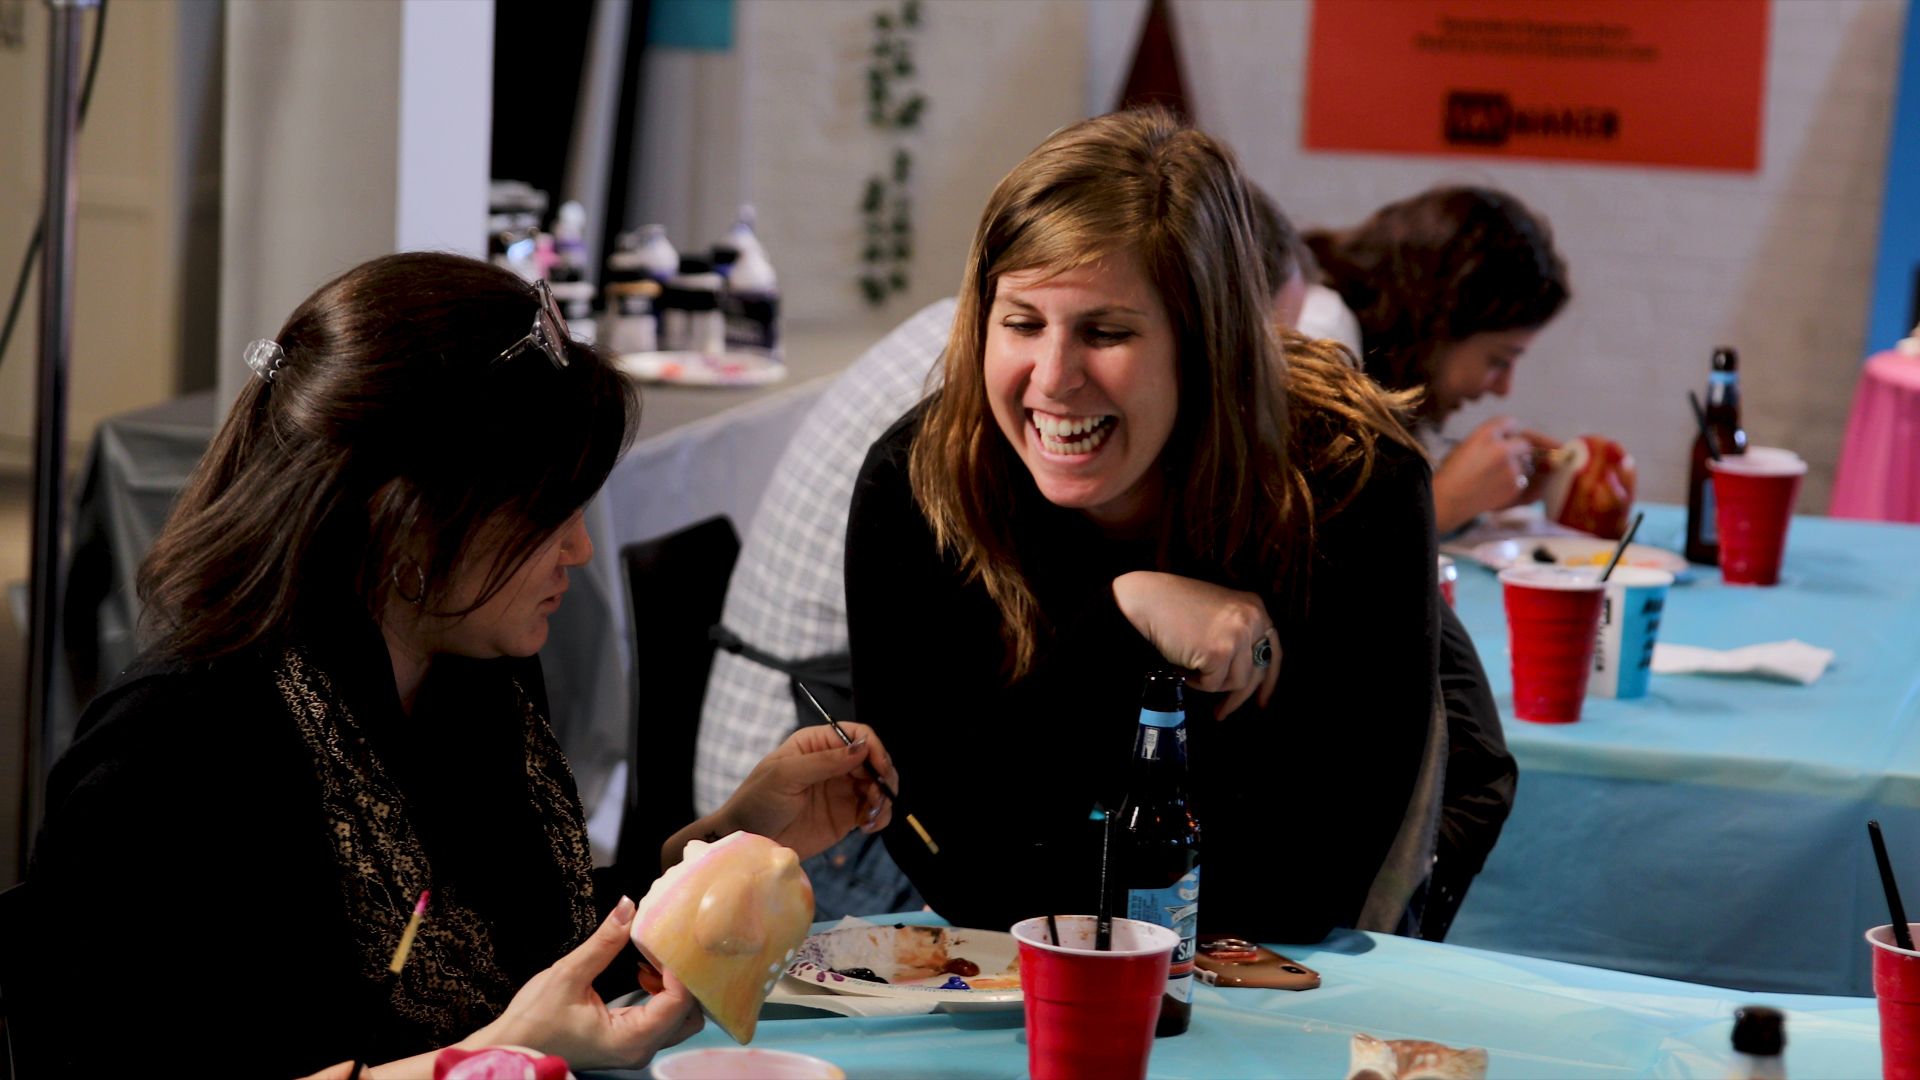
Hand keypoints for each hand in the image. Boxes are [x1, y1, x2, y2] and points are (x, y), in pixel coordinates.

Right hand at [465, 896, 703, 1069]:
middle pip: (689, 1014)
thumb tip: (628, 907)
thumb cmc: (533, 1022)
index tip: (670, 939)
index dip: (680, 968)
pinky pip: (662, 1019)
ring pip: (679, 1017)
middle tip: (666, 947)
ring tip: (650, 958)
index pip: (679, 1002)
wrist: (511, 1048)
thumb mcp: (568, 975)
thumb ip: (604, 943)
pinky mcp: (628, 1042)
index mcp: (631, 1040)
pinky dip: (661, 994)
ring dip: (673, 986)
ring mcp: (635, 1049)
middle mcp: (640, 1050)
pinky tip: (642, 972)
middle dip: (683, 978)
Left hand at [712, 724, 897, 860]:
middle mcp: (834, 763)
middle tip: (878, 798)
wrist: (748, 841)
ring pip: (878, 786)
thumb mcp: (786, 775)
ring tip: (872, 817)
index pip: (857, 735)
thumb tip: (862, 747)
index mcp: (817, 743)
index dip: (874, 749)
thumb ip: (824, 761)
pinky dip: (880, 817)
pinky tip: (869, 827)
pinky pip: (873, 811)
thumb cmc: (757, 801)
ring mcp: (842, 789)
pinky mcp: (846, 816)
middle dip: (883, 777)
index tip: (880, 769)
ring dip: (884, 799)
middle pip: (874, 760)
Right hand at [1112, 571, 1280, 719]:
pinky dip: (1194, 682)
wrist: (1148, 599)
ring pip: (1235, 682)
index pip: (1273, 651)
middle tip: (1222, 712)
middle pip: (1256, 672)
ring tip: (1189, 668)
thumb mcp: (1220, 614)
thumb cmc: (1175, 607)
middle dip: (1239, 697)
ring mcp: (1237, 635)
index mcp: (1256, 608)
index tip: (1262, 701)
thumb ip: (1239, 635)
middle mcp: (1252, 620)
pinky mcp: (1219, 652)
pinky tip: (1182, 667)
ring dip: (1210, 682)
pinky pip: (1212, 684)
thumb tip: (1248, 676)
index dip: (1268, 680)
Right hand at [1433, 417, 1538, 531]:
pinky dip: (1512, 482)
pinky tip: (1494, 486)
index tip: (1502, 439)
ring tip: (1493, 476)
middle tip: (1500, 460)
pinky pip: (1522, 479)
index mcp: (1486, 434)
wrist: (1447, 499)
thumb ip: (1488, 438)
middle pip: (1523, 443)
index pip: (1510, 423)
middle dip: (1515, 450)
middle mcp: (1502, 448)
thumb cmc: (1451, 472)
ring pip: (1525, 463)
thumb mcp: (1465, 444)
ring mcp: (1511, 468)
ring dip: (1515, 466)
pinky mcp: (1515, 486)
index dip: (1506, 432)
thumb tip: (1506, 439)